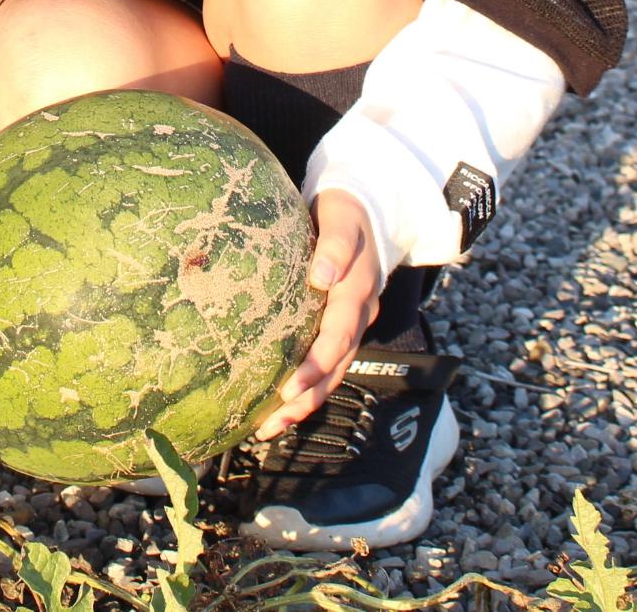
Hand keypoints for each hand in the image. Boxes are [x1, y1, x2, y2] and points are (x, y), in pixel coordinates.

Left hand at [254, 188, 384, 438]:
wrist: (369, 207)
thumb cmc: (346, 210)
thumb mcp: (342, 217)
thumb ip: (336, 245)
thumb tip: (323, 276)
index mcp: (357, 292)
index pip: (337, 337)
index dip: (315, 364)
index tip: (289, 387)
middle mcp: (358, 315)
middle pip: (335, 367)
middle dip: (305, 398)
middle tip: (271, 422)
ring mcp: (351, 324)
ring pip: (332, 372)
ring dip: (303, 402)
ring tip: (268, 428)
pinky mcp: (340, 325)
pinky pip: (326, 363)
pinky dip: (305, 387)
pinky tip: (278, 406)